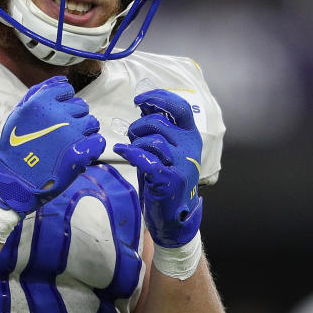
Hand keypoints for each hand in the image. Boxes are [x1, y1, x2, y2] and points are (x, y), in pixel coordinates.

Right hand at [0, 76, 104, 215]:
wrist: (14, 179)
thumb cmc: (15, 146)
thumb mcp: (19, 113)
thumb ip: (39, 92)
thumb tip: (62, 80)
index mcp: (42, 102)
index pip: (67, 90)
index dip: (63, 102)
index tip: (55, 115)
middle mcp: (58, 114)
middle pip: (81, 107)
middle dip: (74, 117)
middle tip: (61, 133)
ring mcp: (71, 134)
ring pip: (92, 123)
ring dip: (84, 131)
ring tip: (70, 143)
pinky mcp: (79, 153)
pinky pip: (98, 141)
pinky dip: (92, 147)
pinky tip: (79, 152)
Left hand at [113, 89, 202, 247]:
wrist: (174, 214)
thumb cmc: (167, 177)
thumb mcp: (166, 149)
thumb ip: (158, 128)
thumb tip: (145, 104)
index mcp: (191, 136)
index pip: (179, 107)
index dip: (158, 98)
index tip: (139, 100)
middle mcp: (189, 148)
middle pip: (159, 122)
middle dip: (139, 125)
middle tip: (131, 135)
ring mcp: (181, 164)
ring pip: (153, 140)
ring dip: (136, 141)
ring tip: (130, 148)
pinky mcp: (168, 179)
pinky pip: (145, 158)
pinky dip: (130, 152)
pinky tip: (122, 151)